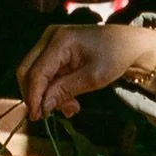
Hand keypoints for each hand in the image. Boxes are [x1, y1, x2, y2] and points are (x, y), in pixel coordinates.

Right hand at [18, 23, 155, 118]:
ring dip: (48, 95)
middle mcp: (49, 37)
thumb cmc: (116, 57)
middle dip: (38, 96)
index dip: (34, 96)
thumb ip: (66, 90)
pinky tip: (70, 100)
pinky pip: (45, 73)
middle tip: (58, 113)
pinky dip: (54, 89)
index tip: (38, 117)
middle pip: (27, 71)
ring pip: (35, 74)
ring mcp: (50, 42)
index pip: (37, 72)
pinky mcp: (54, 50)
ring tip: (73, 107)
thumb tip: (43, 106)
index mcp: (59, 40)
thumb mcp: (94, 78)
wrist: (128, 43)